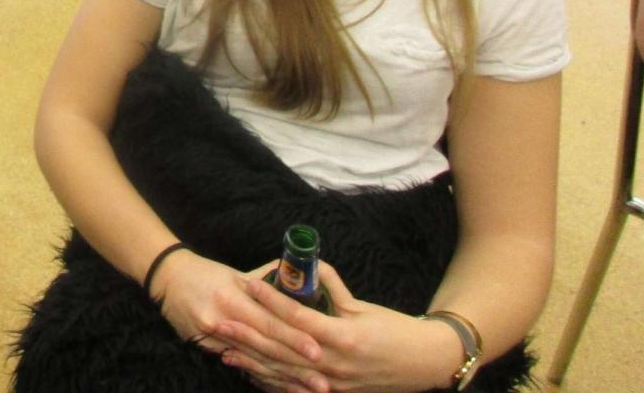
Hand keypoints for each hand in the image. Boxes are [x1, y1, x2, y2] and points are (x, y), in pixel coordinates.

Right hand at [151, 251, 328, 392]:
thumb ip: (266, 282)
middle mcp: (222, 321)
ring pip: (255, 364)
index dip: (294, 338)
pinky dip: (262, 379)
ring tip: (308, 392)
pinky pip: (241, 367)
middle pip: (265, 349)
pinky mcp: (208, 349)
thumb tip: (300, 281)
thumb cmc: (206, 272)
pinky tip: (281, 389)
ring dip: (283, 380)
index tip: (319, 352)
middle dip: (296, 368)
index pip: (269, 322)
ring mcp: (213, 339)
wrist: (167, 278)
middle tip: (323, 384)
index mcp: (232, 298)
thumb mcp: (236, 273)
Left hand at [219, 261, 464, 392]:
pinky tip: (251, 374)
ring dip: (252, 361)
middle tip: (219, 320)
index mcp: (343, 337)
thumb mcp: (363, 306)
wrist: (424, 364)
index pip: (296, 316)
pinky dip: (272, 381)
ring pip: (283, 372)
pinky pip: (296, 389)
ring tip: (224, 349)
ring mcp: (333, 383)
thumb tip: (308, 264)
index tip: (247, 283)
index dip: (270, 299)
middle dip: (248, 334)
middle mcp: (334, 363)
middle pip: (281, 348)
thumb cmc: (397, 330)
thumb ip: (332, 288)